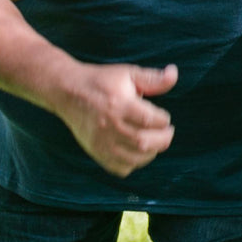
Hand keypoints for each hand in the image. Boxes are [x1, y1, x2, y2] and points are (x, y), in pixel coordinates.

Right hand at [56, 62, 178, 176]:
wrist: (67, 92)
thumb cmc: (102, 81)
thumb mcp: (128, 73)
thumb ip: (152, 78)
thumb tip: (173, 74)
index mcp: (119, 104)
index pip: (150, 120)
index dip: (163, 120)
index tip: (163, 117)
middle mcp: (110, 125)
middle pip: (144, 142)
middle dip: (163, 139)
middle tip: (167, 132)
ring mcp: (102, 141)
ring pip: (134, 158)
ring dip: (151, 152)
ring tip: (154, 141)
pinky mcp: (96, 151)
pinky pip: (120, 168)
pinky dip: (134, 163)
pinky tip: (137, 151)